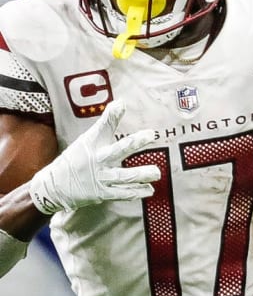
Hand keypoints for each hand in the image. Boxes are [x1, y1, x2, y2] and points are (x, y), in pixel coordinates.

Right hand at [27, 100, 160, 214]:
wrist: (54, 186)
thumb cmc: (75, 160)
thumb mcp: (87, 141)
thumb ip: (105, 125)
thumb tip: (121, 103)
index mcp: (91, 144)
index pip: (102, 126)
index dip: (112, 115)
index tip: (122, 104)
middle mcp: (97, 159)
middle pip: (118, 150)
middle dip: (135, 142)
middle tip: (151, 135)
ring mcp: (101, 177)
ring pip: (125, 176)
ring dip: (142, 174)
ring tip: (156, 172)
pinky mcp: (103, 193)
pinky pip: (123, 193)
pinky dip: (138, 191)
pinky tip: (149, 189)